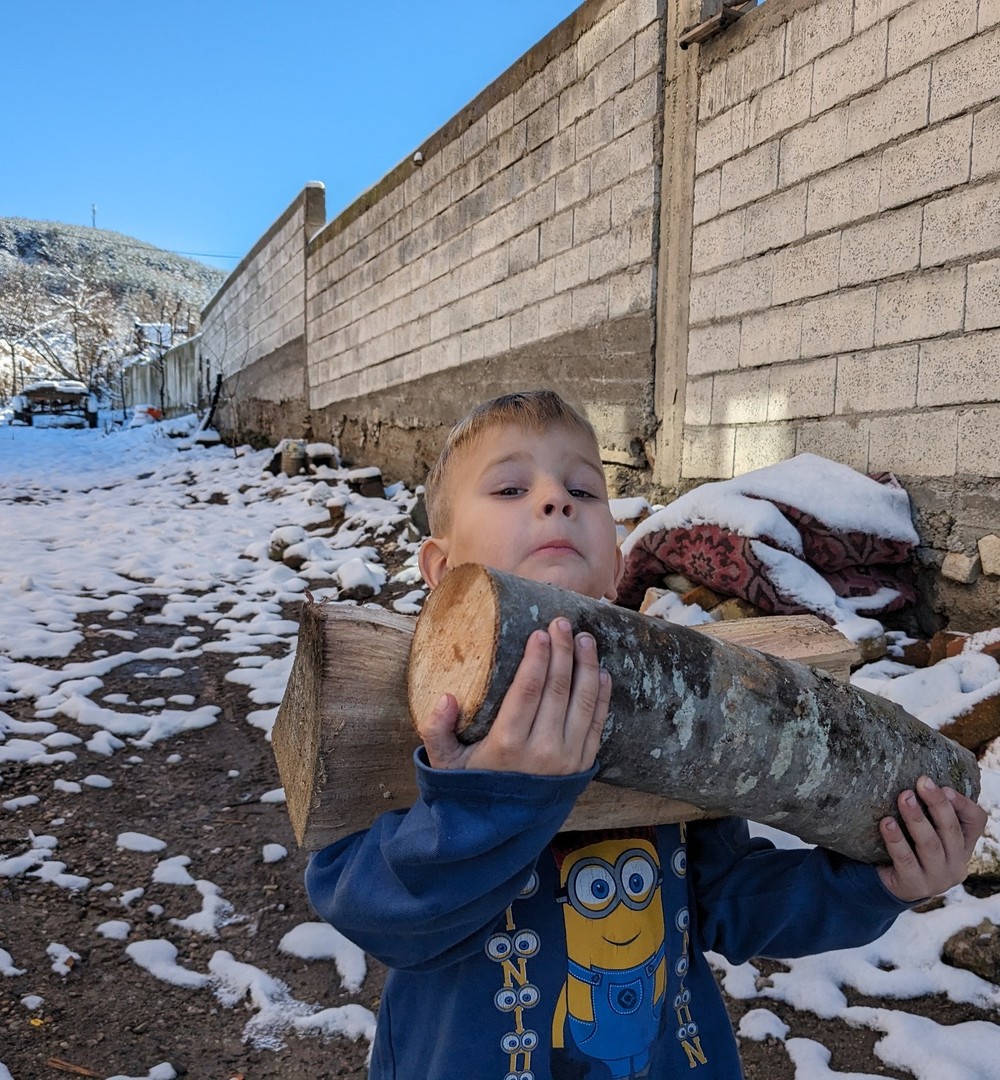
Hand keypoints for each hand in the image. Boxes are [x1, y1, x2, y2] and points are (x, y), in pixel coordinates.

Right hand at [417, 616, 611, 775]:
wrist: (500, 831)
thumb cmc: (471, 787)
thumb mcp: (443, 763)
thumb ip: (436, 730)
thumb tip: (445, 698)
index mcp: (508, 745)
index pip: (528, 690)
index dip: (538, 658)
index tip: (540, 632)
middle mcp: (543, 751)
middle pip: (558, 688)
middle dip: (563, 651)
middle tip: (563, 623)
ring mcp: (568, 759)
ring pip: (584, 702)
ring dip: (587, 666)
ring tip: (586, 639)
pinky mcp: (583, 765)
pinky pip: (598, 724)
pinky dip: (602, 695)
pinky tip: (601, 672)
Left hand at [876, 775, 987, 900]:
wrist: (895, 885)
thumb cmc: (913, 848)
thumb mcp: (929, 831)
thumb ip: (930, 811)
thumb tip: (919, 779)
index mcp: (964, 845)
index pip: (976, 821)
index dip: (963, 803)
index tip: (944, 786)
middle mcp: (956, 863)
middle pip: (952, 830)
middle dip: (937, 804)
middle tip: (921, 782)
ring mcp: (937, 878)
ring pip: (930, 845)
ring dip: (916, 819)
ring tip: (904, 797)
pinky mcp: (914, 885)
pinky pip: (905, 860)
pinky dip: (896, 840)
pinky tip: (886, 823)